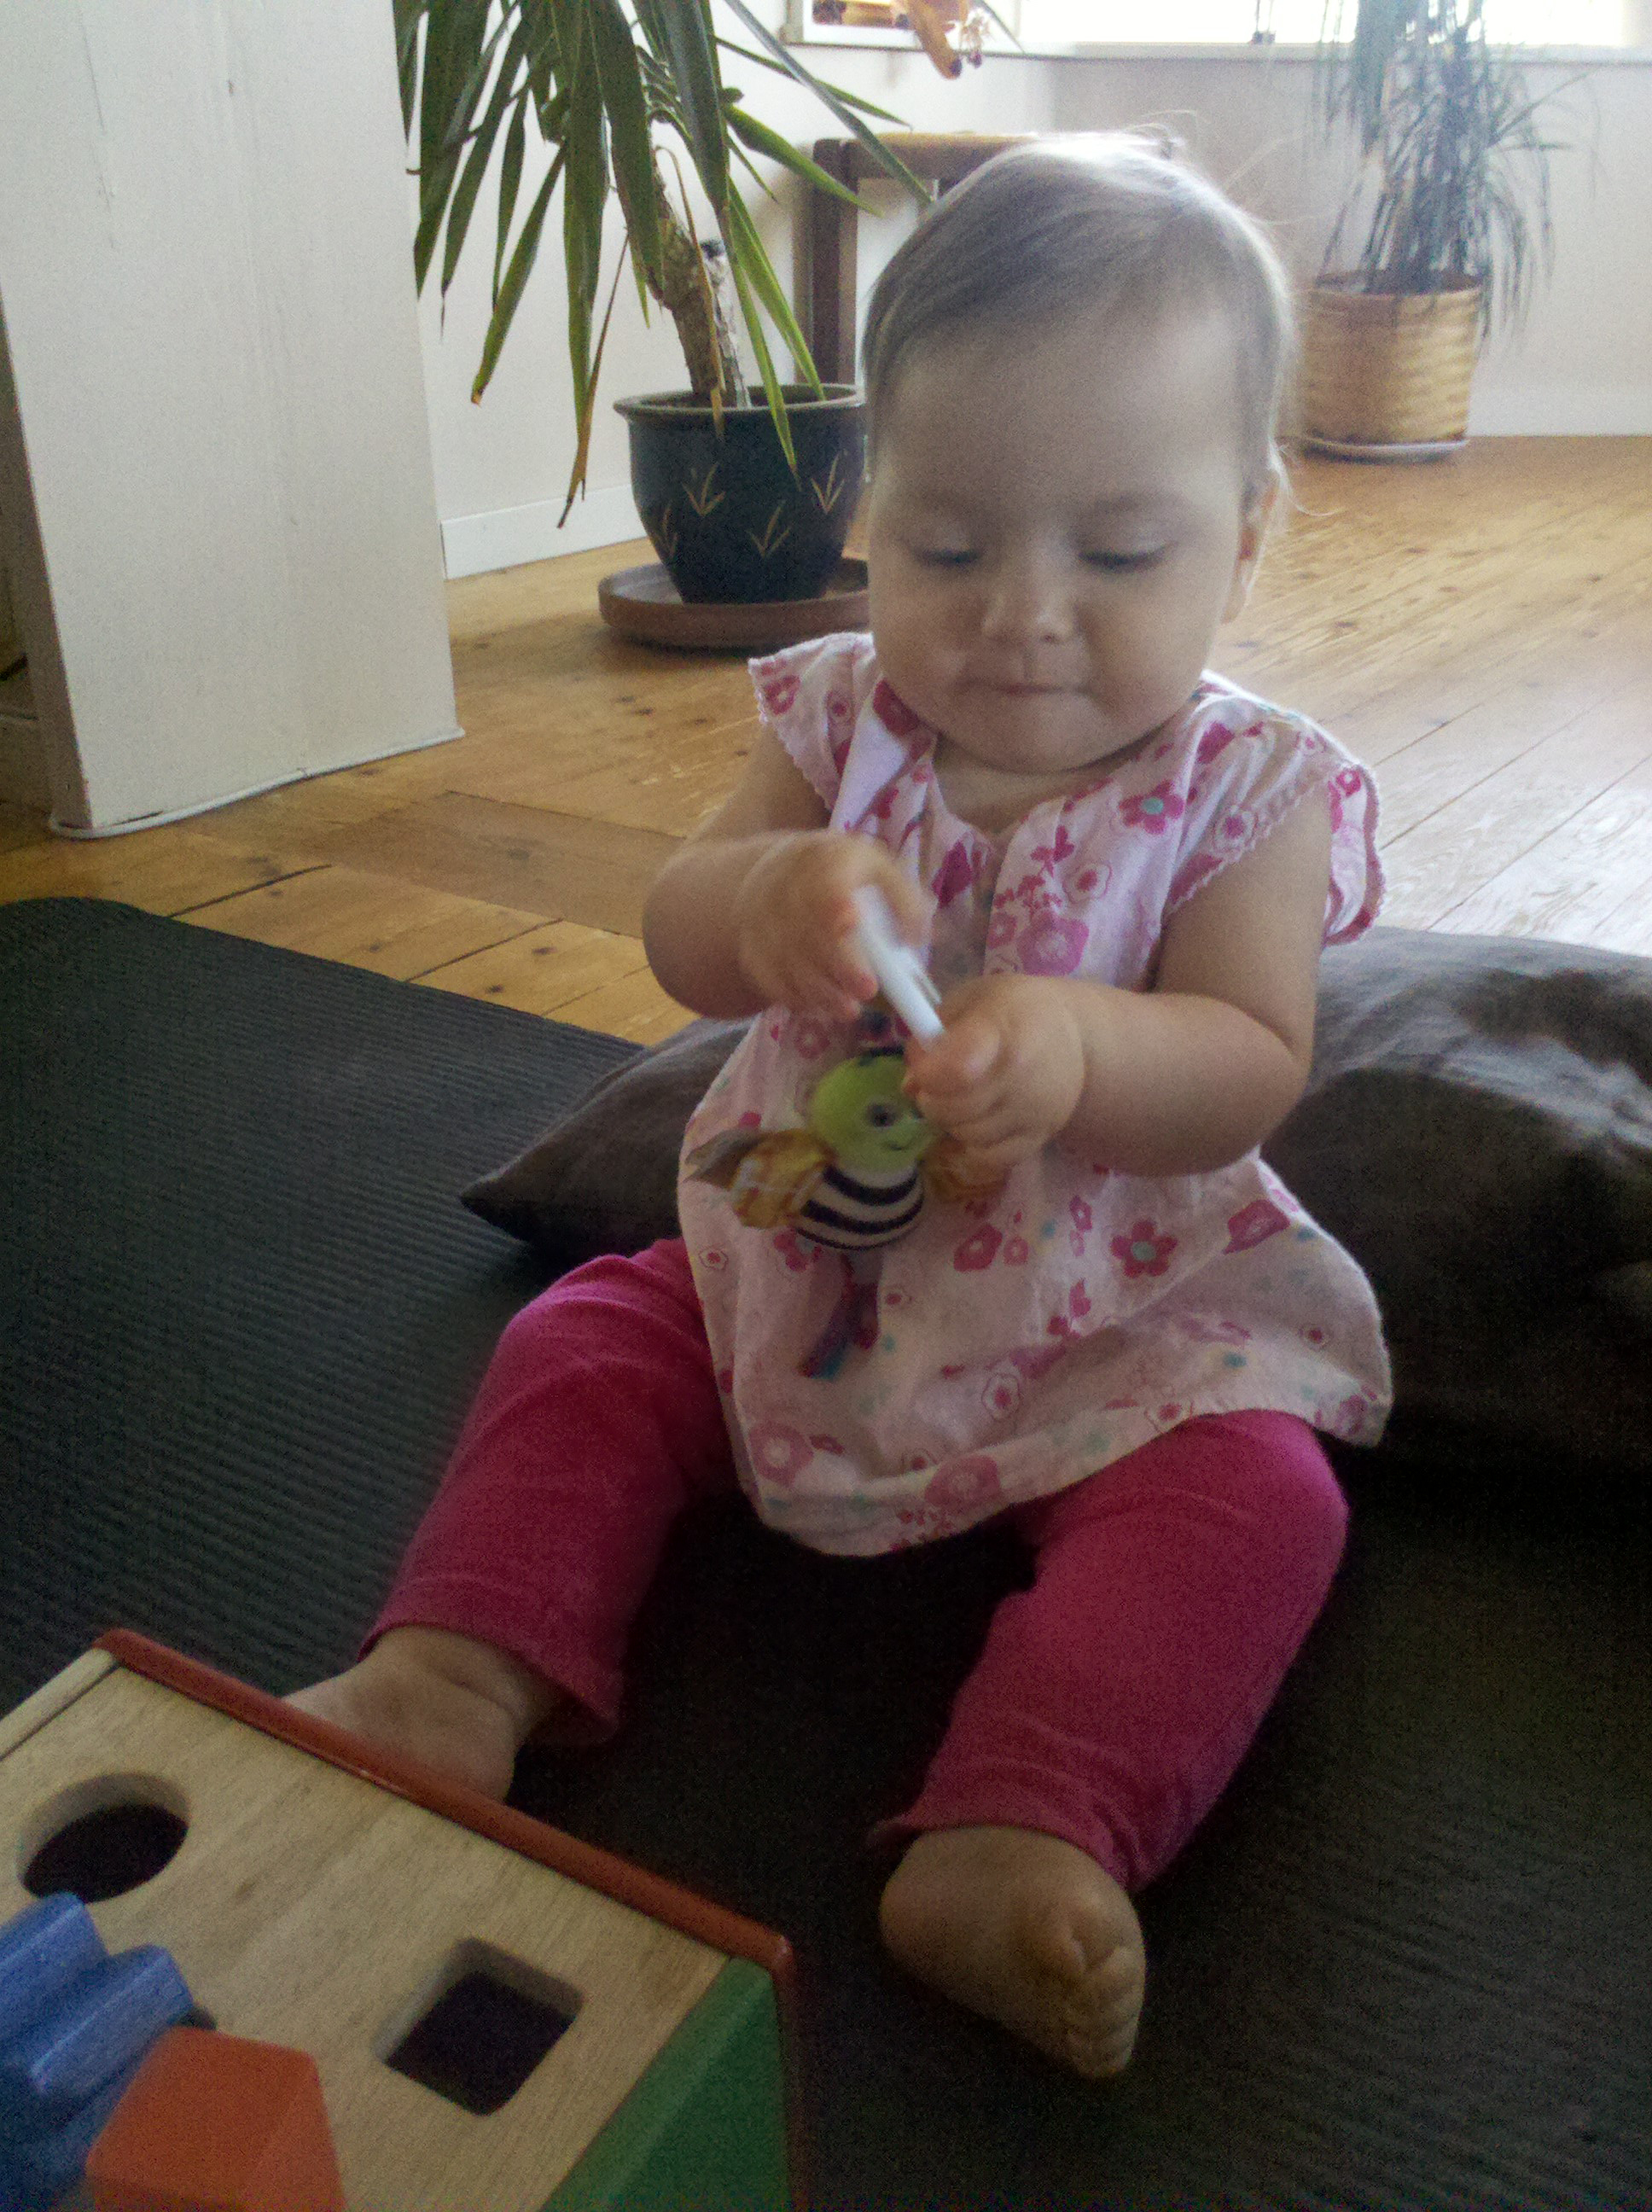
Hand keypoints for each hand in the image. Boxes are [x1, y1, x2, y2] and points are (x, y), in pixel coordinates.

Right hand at [733, 832, 932, 1019]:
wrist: (778, 876)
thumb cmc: (845, 879)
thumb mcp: (879, 871)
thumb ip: (904, 900)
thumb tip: (917, 937)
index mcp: (829, 858)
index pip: (825, 877)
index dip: (834, 900)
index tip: (849, 922)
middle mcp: (790, 883)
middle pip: (807, 925)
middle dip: (839, 962)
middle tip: (868, 989)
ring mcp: (764, 916)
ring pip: (788, 959)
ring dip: (820, 990)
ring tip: (848, 1010)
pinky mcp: (752, 947)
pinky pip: (769, 978)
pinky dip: (795, 997)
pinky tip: (819, 1007)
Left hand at [902, 974, 1087, 1172]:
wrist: (1076, 1038)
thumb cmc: (1017, 1011)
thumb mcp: (974, 998)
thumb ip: (932, 1032)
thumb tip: (909, 1083)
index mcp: (1002, 1030)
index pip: (958, 1067)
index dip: (928, 1073)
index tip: (925, 1067)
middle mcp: (1022, 1075)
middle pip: (954, 1108)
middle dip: (931, 1098)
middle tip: (937, 1084)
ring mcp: (1034, 1112)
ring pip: (967, 1136)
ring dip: (952, 1122)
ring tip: (962, 1099)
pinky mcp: (1040, 1138)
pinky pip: (990, 1160)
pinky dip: (974, 1147)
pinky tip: (978, 1123)